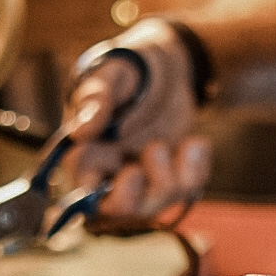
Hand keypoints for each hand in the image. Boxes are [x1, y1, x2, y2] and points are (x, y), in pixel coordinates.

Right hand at [54, 21, 210, 220]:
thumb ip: (95, 98)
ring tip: (188, 143)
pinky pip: (183, 193)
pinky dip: (195, 172)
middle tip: (155, 155)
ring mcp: (140, 177)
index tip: (128, 172)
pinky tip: (196, 143)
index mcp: (84, 150)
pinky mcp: (169, 176)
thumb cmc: (131, 64)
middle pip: (113, 212)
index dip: (98, 194)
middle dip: (137, 198)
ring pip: (152, 206)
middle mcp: (108, 170)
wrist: (169, 63)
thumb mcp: (112, 71)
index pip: (79, 188)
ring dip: (173, 180)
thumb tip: (80, 130)